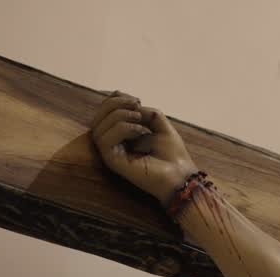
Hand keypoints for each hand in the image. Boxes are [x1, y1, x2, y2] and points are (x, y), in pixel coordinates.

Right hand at [89, 91, 198, 206]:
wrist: (180, 174)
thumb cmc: (172, 153)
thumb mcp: (159, 124)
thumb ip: (144, 111)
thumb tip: (130, 104)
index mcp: (121, 133)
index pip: (105, 112)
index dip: (116, 99)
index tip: (137, 100)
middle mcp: (113, 142)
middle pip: (98, 117)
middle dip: (115, 104)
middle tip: (137, 104)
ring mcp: (111, 153)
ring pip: (98, 127)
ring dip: (119, 116)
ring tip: (140, 119)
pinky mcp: (112, 162)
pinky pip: (104, 140)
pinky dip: (121, 129)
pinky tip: (139, 131)